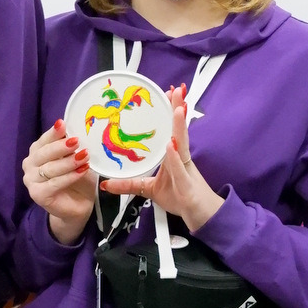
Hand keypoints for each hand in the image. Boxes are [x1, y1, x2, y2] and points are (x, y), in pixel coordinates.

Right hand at [23, 119, 95, 244]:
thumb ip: (72, 147)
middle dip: (60, 147)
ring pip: (49, 169)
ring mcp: (31, 181)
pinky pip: (54, 183)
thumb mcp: (76, 158)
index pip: (43, 140)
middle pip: (43, 153)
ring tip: (85, 156)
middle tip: (76, 141)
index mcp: (37, 152)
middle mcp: (29, 164)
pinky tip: (81, 171)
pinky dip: (69, 177)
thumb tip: (76, 132)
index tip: (63, 124)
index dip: (53, 133)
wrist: (77, 205)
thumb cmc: (76, 178)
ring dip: (68, 162)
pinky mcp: (37, 195)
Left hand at [100, 84, 222, 230]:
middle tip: (176, 90)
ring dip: (179, 126)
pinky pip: (180, 169)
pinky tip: (171, 147)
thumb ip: (129, 185)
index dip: (169, 112)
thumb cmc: (180, 198)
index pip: (171, 130)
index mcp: (173, 155)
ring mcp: (185, 169)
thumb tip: (106, 184)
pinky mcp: (187, 185)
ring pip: (182, 144)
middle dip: (177, 110)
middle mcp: (180, 158)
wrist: (201, 216)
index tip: (166, 93)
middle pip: (179, 130)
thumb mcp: (148, 189)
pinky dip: (174, 158)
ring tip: (177, 109)